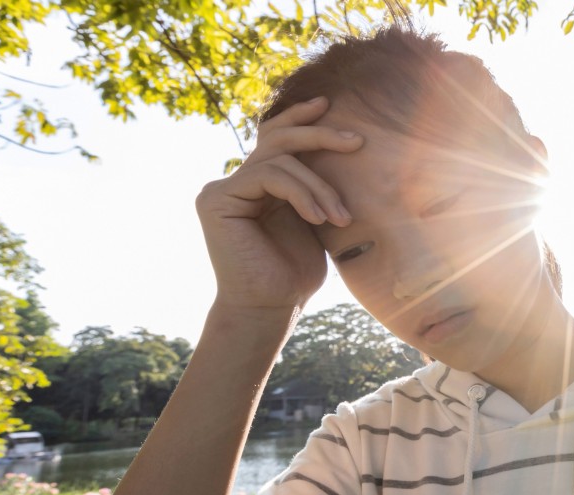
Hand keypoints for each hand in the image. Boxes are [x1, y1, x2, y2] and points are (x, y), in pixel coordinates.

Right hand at [195, 96, 362, 309]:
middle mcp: (236, 182)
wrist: (270, 309)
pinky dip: (301, 192)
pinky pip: (268, 175)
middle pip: (277, 138)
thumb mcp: (314, 221)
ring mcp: (222, 189)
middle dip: (319, 134)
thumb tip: (342, 147)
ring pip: (279, 158)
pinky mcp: (216, 200)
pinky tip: (319, 218)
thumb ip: (313, 188)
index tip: (330, 104)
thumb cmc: (294, 274)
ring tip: (340, 217)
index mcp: (258, 185)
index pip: (276, 139)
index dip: (300, 118)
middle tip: (357, 141)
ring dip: (319, 185)